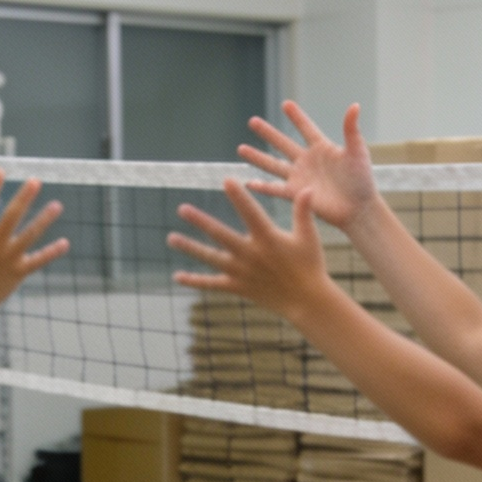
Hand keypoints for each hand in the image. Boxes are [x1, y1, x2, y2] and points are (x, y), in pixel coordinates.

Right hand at [0, 171, 68, 308]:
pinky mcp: (18, 272)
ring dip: (44, 220)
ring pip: (29, 236)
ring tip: (57, 205)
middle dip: (24, 198)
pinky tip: (65, 243)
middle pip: (12, 217)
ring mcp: (8, 258)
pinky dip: (51, 252)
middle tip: (35, 181)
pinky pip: (38, 261)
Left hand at [170, 181, 335, 318]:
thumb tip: (307, 188)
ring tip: (171, 238)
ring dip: (190, 248)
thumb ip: (303, 212)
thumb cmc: (310, 265)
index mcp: (268, 238)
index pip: (250, 213)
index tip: (226, 180)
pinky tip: (178, 276)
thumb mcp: (308, 236)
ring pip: (211, 258)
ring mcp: (242, 272)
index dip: (238, 197)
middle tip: (182, 209)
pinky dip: (195, 281)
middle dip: (201, 222)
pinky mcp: (238, 287)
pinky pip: (212, 284)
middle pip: (221, 235)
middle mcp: (251, 254)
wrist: (308, 301)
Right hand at [240, 102, 376, 229]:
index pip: (306, 128)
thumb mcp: (357, 151)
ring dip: (258, 157)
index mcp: (322, 148)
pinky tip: (248, 183)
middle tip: (252, 121)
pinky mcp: (296, 194)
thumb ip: (351, 129)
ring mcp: (300, 177)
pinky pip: (275, 189)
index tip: (286, 104)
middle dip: (268, 133)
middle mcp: (307, 161)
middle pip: (283, 144)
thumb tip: (354, 105)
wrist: (359, 208)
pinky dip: (262, 187)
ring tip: (241, 149)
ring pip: (274, 165)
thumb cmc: (362, 180)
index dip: (296, 117)